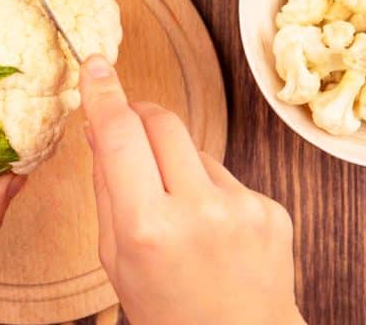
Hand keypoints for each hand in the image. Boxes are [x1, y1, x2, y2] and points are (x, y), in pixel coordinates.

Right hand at [79, 55, 304, 324]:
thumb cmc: (167, 312)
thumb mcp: (115, 259)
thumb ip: (106, 190)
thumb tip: (100, 130)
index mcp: (147, 228)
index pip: (120, 136)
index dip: (104, 94)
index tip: (95, 66)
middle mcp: (198, 210)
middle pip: (162, 122)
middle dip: (138, 115)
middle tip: (126, 127)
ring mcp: (242, 207)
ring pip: (194, 149)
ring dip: (175, 163)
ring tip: (176, 212)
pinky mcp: (270, 207)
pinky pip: (225, 175)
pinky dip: (208, 189)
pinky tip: (210, 229)